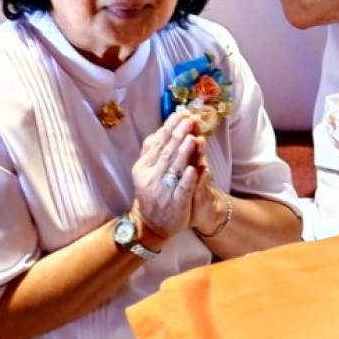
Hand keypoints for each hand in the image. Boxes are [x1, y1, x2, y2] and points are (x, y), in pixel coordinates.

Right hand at [127, 111, 203, 244]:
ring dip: (184, 153)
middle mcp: (152, 177)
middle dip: (178, 135)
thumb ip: (154, 150)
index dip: (170, 128)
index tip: (182, 114)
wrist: (150, 224)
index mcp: (144, 166)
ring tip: (193, 138)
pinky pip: (182, 189)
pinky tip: (194, 168)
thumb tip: (164, 128)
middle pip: (166, 153)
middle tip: (189, 120)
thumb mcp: (147, 170)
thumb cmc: (152, 192)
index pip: (158, 143)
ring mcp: (163, 190)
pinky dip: (187, 179)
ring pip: (174, 169)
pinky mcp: (175, 203)